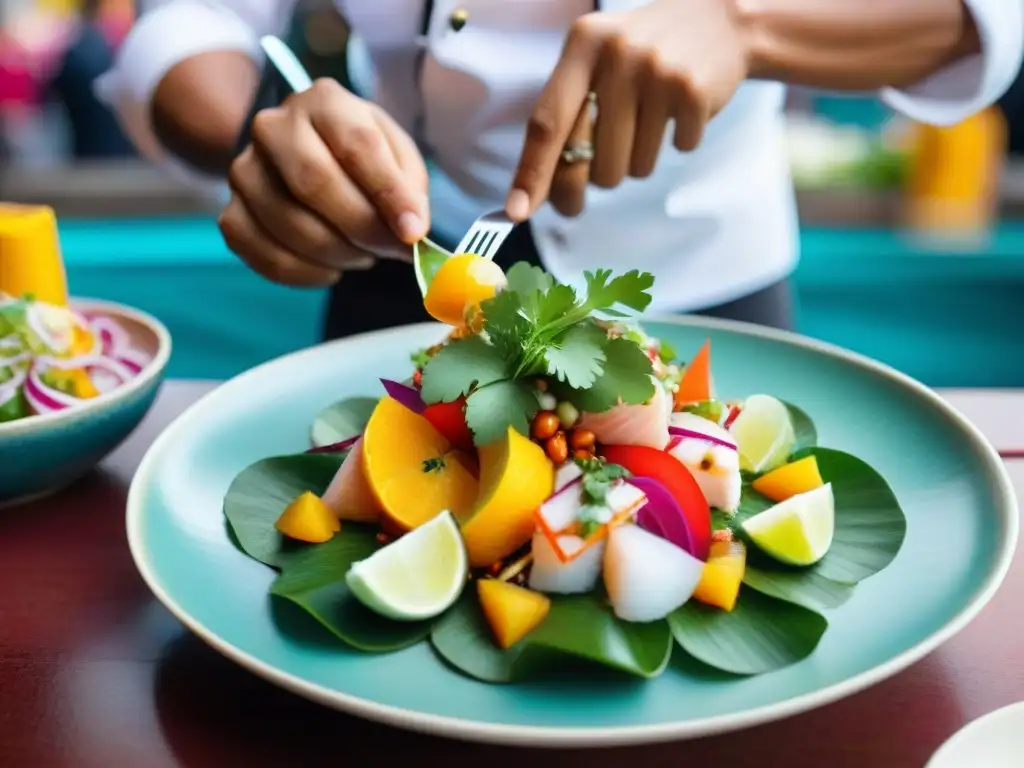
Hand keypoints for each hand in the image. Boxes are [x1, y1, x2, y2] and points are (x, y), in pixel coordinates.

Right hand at [219, 78, 429, 285]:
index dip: (388, 194)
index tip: (412, 232)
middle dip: (360, 226)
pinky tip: (329, 270)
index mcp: (325, 102)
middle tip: (389, 250)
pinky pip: (260, 251)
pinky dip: (301, 272)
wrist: (307, 154)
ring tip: (362, 254)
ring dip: (335, 253)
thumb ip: (408, 189)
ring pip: (286, 223)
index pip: (357, 145)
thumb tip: (410, 231)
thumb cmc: (360, 157)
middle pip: (312, 182)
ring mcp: (245, 169)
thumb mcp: (397, 157)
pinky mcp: (231, 210)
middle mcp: (274, 127)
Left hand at [506, 0, 749, 219]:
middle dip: (596, 179)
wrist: (724, 19)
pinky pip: (675, 151)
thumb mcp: (601, 60)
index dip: (531, 174)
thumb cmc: (647, 53)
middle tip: (605, 174)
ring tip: (654, 119)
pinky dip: (680, 141)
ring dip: (641, 158)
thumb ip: (570, 114)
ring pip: (633, 167)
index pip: (546, 123)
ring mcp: (656, 71)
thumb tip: (536, 189)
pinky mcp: (692, 89)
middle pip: (590, 160)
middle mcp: (615, 55)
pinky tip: (683, 110)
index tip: (516, 213)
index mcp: (582, 46)